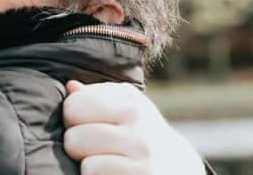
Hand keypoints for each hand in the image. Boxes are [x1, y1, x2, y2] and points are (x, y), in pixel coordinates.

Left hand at [62, 81, 203, 174]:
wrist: (181, 170)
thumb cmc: (143, 140)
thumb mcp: (126, 114)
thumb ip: (97, 100)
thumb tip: (71, 86)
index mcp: (128, 99)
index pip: (74, 103)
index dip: (74, 121)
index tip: (91, 129)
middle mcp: (137, 117)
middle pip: (72, 130)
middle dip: (77, 144)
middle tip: (98, 151)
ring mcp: (142, 146)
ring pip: (80, 151)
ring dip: (87, 163)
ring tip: (108, 164)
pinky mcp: (144, 172)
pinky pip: (92, 170)